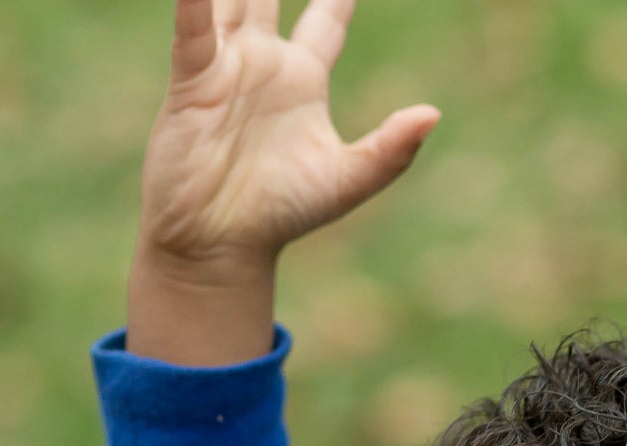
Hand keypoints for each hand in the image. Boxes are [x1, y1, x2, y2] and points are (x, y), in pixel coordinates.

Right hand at [128, 0, 438, 363]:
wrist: (222, 241)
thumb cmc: (284, 212)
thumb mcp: (347, 180)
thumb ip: (390, 150)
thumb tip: (433, 114)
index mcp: (303, 79)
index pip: (327, 17)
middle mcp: (263, 62)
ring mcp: (225, 65)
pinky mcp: (192, 81)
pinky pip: (194, 31)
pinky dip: (196, 5)